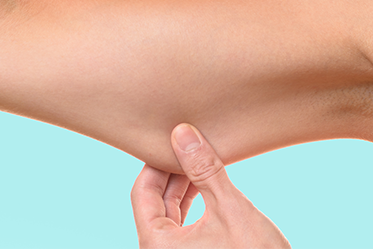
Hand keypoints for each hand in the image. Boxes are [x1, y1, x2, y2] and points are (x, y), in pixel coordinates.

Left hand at [131, 123, 291, 248]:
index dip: (157, 162)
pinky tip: (208, 184)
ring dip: (185, 186)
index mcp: (157, 245)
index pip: (142, 192)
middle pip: (154, 202)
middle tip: (191, 144)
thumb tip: (183, 134)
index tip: (175, 138)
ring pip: (170, 213)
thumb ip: (204, 169)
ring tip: (201, 160)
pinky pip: (183, 225)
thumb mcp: (229, 207)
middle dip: (173, 172)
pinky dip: (194, 203)